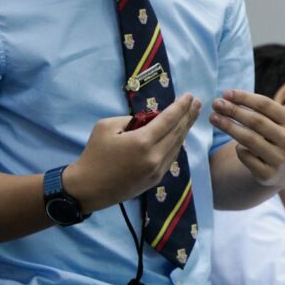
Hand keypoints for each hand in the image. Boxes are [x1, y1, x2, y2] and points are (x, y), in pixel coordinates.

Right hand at [65, 94, 200, 211]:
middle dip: (189, 115)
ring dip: (185, 130)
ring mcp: (157, 170)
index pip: (169, 120)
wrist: (87, 189)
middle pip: (178, 132)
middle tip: (198, 103)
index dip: (181, 107)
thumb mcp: (107, 126)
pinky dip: (176, 144)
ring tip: (191, 116)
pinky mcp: (155, 180)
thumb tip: (147, 120)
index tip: (190, 96)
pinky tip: (179, 135)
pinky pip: (171, 157)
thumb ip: (131, 120)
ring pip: (177, 146)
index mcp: (143, 142)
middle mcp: (155, 157)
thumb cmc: (94, 154)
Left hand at [210, 64, 284, 187]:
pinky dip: (238, 149)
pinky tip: (232, 142)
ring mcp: (279, 159)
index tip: (226, 92)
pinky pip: (246, 158)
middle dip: (233, 111)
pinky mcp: (268, 175)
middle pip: (255, 122)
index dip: (245, 98)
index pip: (266, 106)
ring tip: (213, 118)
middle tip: (215, 103)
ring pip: (248, 140)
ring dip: (228, 127)